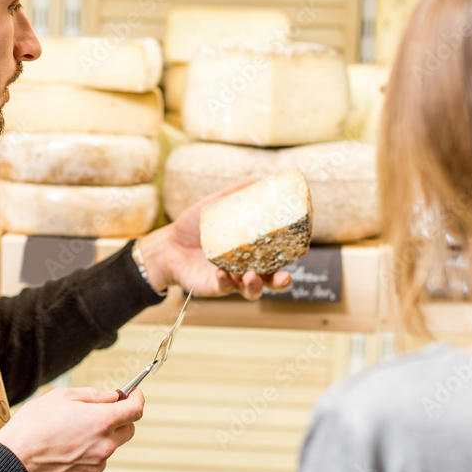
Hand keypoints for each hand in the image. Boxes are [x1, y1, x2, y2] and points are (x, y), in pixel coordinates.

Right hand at [0, 387, 143, 471]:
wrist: (14, 460)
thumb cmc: (34, 426)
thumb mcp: (62, 397)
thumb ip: (93, 395)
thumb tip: (112, 397)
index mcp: (102, 421)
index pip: (136, 410)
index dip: (137, 398)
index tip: (134, 394)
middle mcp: (104, 445)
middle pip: (128, 429)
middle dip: (121, 418)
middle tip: (103, 411)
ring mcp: (97, 464)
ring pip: (111, 446)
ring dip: (102, 436)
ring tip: (74, 431)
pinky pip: (97, 461)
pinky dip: (90, 452)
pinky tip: (69, 447)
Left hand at [139, 184, 293, 300]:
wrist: (169, 244)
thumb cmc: (195, 226)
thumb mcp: (215, 207)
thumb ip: (234, 195)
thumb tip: (256, 180)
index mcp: (253, 250)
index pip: (279, 255)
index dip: (292, 254)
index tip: (302, 249)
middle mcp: (247, 267)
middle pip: (272, 280)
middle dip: (281, 281)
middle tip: (284, 276)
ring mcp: (233, 279)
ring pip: (252, 290)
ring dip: (255, 286)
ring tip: (250, 277)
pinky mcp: (215, 286)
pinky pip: (225, 288)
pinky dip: (225, 281)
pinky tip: (221, 272)